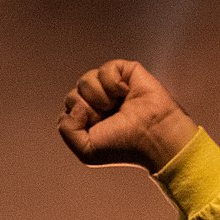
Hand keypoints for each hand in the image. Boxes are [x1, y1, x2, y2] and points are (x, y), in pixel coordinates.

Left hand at [57, 59, 196, 172]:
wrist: (153, 136)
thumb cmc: (125, 146)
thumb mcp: (86, 151)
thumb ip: (66, 130)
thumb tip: (76, 104)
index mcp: (88, 120)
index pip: (68, 110)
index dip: (79, 119)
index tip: (100, 128)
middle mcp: (98, 103)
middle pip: (73, 95)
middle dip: (89, 109)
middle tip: (110, 118)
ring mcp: (110, 87)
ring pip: (85, 81)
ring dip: (100, 96)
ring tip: (118, 106)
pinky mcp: (125, 72)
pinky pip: (105, 69)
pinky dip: (112, 83)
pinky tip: (126, 92)